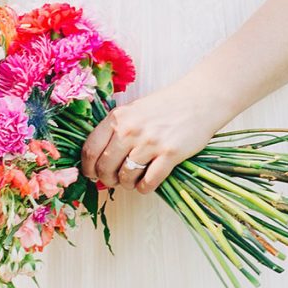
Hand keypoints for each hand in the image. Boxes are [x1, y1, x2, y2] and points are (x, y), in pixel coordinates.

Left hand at [81, 76, 228, 196]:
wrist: (198, 100)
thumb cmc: (165, 106)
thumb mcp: (133, 110)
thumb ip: (116, 130)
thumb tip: (99, 160)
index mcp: (117, 118)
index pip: (90, 150)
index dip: (88, 168)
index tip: (92, 174)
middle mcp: (130, 130)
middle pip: (105, 167)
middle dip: (107, 179)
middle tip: (114, 180)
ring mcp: (149, 142)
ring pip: (126, 176)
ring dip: (127, 184)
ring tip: (133, 180)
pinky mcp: (169, 154)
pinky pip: (148, 182)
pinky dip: (144, 188)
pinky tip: (146, 184)